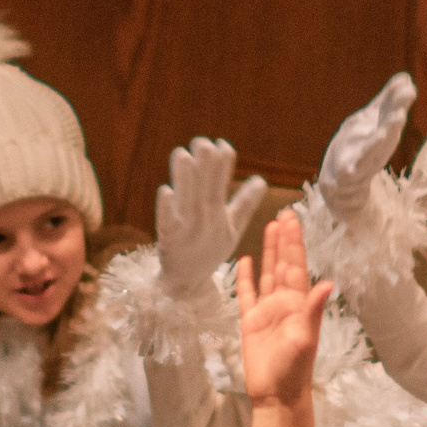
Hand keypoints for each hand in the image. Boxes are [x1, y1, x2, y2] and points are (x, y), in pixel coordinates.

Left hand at [156, 139, 267, 290]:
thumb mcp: (231, 230)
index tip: (222, 144)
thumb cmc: (208, 252)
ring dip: (185, 178)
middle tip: (202, 142)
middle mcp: (204, 219)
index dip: (223, 163)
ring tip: (182, 154)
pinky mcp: (167, 238)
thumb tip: (261, 180)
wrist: (186, 284)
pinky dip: (166, 208)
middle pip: (206, 187)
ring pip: (186, 199)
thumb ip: (245, 204)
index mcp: (219, 215)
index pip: (223, 184)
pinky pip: (167, 222)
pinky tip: (165, 191)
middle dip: (204, 164)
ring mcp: (186, 229)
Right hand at [235, 213, 332, 408]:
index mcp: (297, 303)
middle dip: (284, 239)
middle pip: (282, 263)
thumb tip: (328, 283)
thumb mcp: (305, 339)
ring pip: (267, 274)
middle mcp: (284, 303)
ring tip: (269, 228)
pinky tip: (244, 262)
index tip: (292, 219)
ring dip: (268, 252)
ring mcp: (267, 311)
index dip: (294, 242)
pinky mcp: (251, 323)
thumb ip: (313, 310)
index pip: (295, 265)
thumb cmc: (294, 370)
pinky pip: (247, 295)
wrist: (278, 395)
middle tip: (284, 214)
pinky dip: (246, 278)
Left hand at [316, 74, 417, 216]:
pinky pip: (348, 174)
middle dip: (393, 122)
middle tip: (400, 112)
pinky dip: (350, 171)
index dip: (398, 101)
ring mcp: (361, 161)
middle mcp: (375, 146)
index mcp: (382, 130)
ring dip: (378, 143)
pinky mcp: (345, 176)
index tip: (408, 87)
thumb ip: (389, 101)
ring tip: (385, 133)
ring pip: (371, 153)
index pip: (391, 112)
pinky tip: (349, 168)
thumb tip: (405, 78)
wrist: (341, 184)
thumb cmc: (360, 146)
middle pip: (386, 133)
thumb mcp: (374, 121)